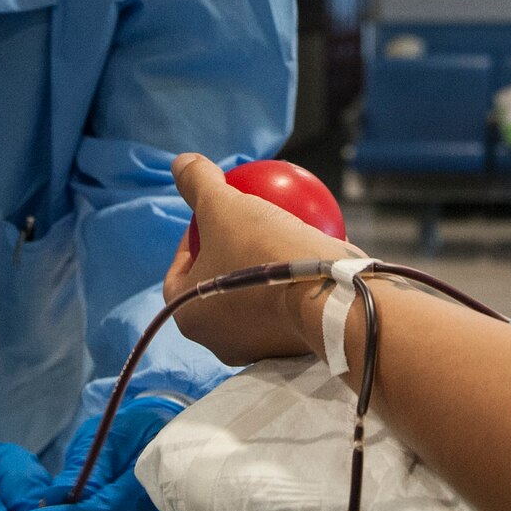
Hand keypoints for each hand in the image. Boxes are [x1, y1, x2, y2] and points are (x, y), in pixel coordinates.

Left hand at [164, 152, 354, 365]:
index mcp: (190, 317)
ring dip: (260, 266)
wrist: (331, 296)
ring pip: (253, 296)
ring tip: (277, 231)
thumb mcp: (222, 205)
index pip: (179, 271)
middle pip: (216, 285)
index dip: (191, 240)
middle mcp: (219, 341)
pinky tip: (307, 246)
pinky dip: (290, 280)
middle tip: (243, 224)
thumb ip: (197, 184)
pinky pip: (286, 305)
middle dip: (228, 254)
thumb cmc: (263, 253)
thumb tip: (180, 162)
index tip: (211, 217)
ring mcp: (258, 348)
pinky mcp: (294, 346)